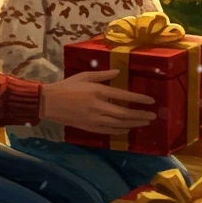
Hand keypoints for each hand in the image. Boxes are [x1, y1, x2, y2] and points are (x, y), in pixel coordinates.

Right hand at [39, 70, 155, 134]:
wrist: (49, 103)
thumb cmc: (67, 86)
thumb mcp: (84, 75)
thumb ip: (103, 74)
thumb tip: (119, 72)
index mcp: (98, 91)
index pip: (123, 96)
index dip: (139, 99)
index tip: (151, 101)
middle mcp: (98, 106)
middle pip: (124, 113)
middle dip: (140, 115)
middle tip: (152, 116)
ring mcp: (94, 119)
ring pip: (118, 124)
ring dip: (133, 124)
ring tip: (144, 123)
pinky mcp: (89, 127)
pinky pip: (108, 131)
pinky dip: (120, 130)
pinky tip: (128, 129)